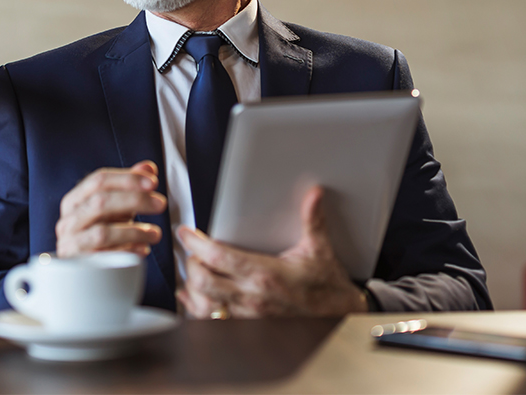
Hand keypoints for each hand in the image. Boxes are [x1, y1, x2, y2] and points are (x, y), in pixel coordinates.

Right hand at [56, 160, 166, 257]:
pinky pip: (105, 258)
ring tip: (155, 233)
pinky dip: (127, 252)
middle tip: (160, 203)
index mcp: (74, 200)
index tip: (153, 182)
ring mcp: (71, 244)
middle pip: (100, 202)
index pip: (98, 180)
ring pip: (102, 232)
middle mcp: (68, 221)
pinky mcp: (80, 267)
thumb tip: (148, 168)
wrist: (84, 270)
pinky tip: (143, 249)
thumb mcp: (116, 207)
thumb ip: (129, 186)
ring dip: (134, 231)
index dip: (127, 179)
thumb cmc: (100, 232)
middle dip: (134, 200)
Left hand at [176, 185, 367, 317]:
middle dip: (191, 263)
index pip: (219, 257)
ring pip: (203, 304)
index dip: (196, 243)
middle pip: (203, 281)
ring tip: (192, 271)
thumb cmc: (327, 288)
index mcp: (265, 275)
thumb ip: (312, 221)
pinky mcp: (246, 330)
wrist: (339, 318)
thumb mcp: (319, 250)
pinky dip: (197, 309)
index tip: (186, 233)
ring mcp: (247, 317)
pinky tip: (193, 298)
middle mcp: (252, 298)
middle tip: (191, 251)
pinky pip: (211, 323)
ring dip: (192, 287)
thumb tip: (313, 195)